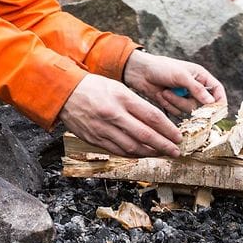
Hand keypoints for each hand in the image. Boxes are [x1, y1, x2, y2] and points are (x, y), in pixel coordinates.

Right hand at [59, 74, 182, 157]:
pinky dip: (133, 155)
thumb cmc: (93, 87)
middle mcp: (113, 114)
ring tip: (161, 154)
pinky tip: (142, 154)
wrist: (64, 93)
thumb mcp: (117, 87)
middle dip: (164, 145)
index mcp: (122, 98)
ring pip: (132, 147)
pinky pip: (118, 151)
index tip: (178, 136)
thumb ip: (136, 104)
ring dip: (150, 153)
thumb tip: (156, 121)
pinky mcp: (94, 139)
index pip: (152, 116)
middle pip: (145, 135)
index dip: (168, 129)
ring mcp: (103, 128)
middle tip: (176, 151)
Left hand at [122, 50, 226, 115]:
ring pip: (189, 110)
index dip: (219, 100)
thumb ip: (197, 89)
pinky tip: (161, 95)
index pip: (217, 90)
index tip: (216, 110)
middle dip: (188, 102)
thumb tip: (212, 102)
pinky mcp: (174, 104)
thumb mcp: (181, 76)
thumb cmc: (161, 67)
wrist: (140, 72)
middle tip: (177, 94)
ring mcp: (184, 97)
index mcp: (200, 77)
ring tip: (165, 91)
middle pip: (202, 105)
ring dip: (176, 102)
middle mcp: (195, 88)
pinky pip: (177, 112)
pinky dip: (168, 105)